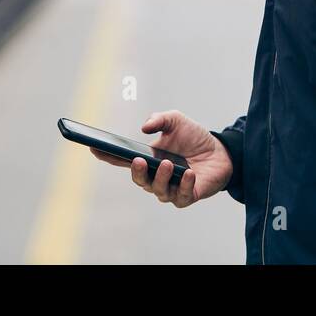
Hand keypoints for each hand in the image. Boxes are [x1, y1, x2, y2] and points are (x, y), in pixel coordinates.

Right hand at [89, 110, 232, 207]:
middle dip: (137, 172)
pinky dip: (184, 185)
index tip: (94, 147)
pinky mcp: (187, 196)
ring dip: (161, 177)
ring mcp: (170, 188)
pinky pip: (181, 196)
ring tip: (168, 164)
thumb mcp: (176, 120)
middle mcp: (155, 176)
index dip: (107, 155)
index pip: (122, 160)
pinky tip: (189, 173)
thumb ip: (160, 119)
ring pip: (158, 190)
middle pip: (139, 180)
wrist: (221, 150)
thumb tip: (144, 128)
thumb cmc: (193, 137)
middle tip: (139, 160)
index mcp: (147, 159)